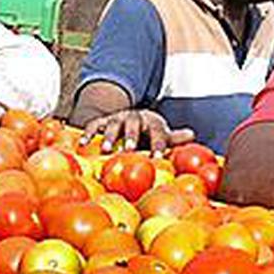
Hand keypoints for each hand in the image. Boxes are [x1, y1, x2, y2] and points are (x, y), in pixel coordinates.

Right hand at [80, 109, 194, 154]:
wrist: (127, 117)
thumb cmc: (146, 132)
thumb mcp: (160, 132)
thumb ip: (173, 137)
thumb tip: (191, 135)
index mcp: (150, 122)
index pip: (157, 131)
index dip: (158, 144)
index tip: (157, 157)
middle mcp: (133, 117)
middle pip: (133, 124)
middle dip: (130, 136)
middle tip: (129, 149)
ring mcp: (116, 118)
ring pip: (112, 125)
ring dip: (109, 137)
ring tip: (105, 150)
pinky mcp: (102, 121)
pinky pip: (93, 126)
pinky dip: (87, 134)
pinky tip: (82, 145)